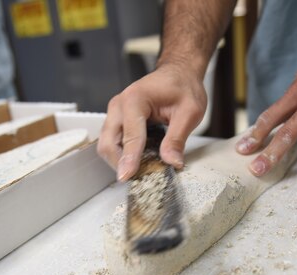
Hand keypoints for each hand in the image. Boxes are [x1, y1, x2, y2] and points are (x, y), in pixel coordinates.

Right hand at [97, 62, 206, 180]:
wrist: (178, 73)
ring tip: (137, 171)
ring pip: (106, 144)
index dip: (129, 158)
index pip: (130, 135)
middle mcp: (119, 105)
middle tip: (135, 179)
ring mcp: (115, 112)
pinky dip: (120, 154)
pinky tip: (136, 161)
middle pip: (108, 142)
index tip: (127, 176)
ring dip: (118, 160)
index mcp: (136, 99)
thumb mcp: (190, 112)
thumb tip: (172, 161)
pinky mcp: (116, 120)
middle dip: (119, 163)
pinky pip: (111, 142)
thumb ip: (178, 138)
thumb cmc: (183, 87)